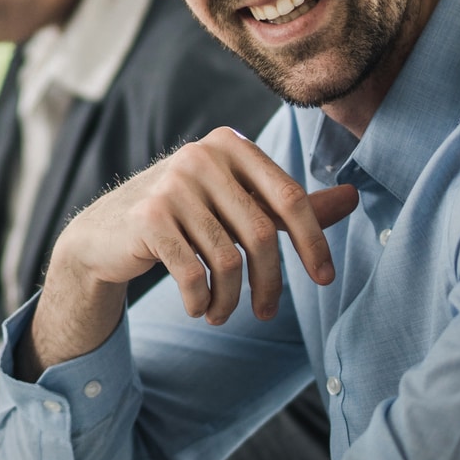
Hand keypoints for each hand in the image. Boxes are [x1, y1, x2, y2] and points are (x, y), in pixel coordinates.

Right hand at [30, 128, 357, 370]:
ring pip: (228, 259)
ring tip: (222, 315)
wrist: (105, 234)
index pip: (290, 197)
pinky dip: (201, 301)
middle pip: (261, 233)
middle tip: (267, 314)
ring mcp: (172, 185)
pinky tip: (198, 309)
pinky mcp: (149, 218)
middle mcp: (202, 157)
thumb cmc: (184, 218)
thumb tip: (354, 196)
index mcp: (231, 144)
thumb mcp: (237, 206)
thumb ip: (291, 205)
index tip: (324, 280)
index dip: (313, 243)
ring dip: (231, 300)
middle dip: (270, 284)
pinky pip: (194, 274)